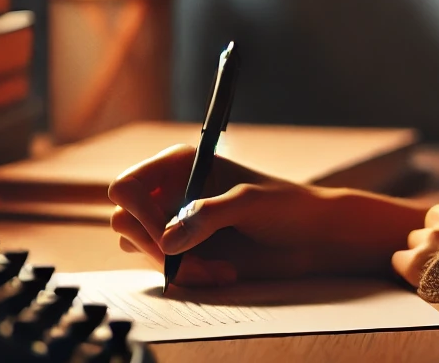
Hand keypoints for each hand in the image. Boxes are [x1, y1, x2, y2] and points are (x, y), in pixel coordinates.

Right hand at [108, 143, 426, 286]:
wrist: (311, 235)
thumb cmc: (286, 206)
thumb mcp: (251, 203)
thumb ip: (209, 215)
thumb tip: (166, 240)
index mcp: (183, 162)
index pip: (128, 185)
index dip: (136, 212)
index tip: (161, 240)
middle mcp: (173, 189)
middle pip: (127, 221)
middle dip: (154, 249)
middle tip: (187, 264)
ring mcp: (175, 220)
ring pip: (142, 249)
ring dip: (177, 266)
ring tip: (217, 269)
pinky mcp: (185, 249)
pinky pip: (164, 269)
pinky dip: (188, 276)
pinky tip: (224, 273)